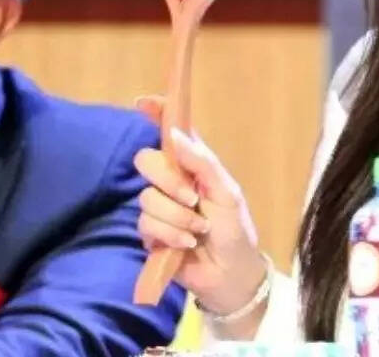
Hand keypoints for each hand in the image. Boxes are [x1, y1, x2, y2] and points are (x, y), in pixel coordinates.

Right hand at [133, 97, 269, 322]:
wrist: (231, 274)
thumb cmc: (235, 228)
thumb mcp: (227, 192)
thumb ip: (202, 162)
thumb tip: (175, 134)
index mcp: (192, 164)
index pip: (170, 132)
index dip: (156, 114)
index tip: (143, 103)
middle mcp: (171, 180)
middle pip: (146, 161)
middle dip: (169, 181)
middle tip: (192, 197)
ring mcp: (158, 206)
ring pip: (147, 198)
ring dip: (176, 217)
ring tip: (197, 231)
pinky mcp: (150, 233)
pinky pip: (146, 224)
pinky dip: (170, 234)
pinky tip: (186, 245)